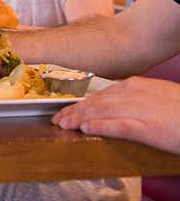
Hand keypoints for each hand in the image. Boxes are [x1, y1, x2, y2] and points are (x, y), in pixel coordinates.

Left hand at [52, 75, 179, 154]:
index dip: (82, 102)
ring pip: (101, 112)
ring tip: (63, 125)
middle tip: (57, 119)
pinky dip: (98, 127)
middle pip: (96, 102)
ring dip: (78, 119)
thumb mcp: (157, 96)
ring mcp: (140, 109)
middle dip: (74, 110)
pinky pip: (118, 126)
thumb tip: (118, 104)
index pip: (101, 93)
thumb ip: (137, 98)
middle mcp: (134, 93)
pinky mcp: (149, 128)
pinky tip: (84, 130)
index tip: (68, 109)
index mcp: (136, 85)